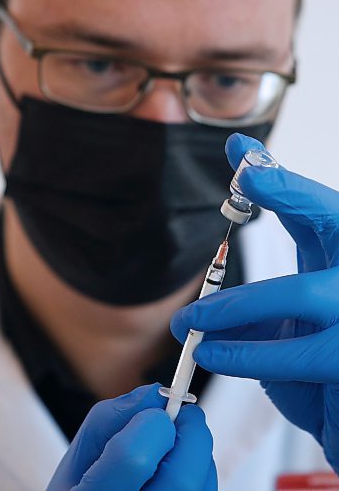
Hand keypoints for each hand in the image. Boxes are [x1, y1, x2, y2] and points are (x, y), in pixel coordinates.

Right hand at [47, 383, 216, 489]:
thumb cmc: (82, 487)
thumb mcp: (82, 451)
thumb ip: (112, 416)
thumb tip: (155, 395)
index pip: (135, 458)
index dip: (152, 423)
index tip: (155, 409)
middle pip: (182, 478)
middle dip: (190, 432)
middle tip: (182, 413)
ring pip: (201, 483)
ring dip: (196, 449)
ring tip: (174, 442)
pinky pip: (207, 490)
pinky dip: (201, 467)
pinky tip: (179, 464)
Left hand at [171, 133, 338, 474]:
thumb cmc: (314, 360)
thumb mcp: (280, 325)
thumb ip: (249, 310)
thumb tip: (196, 309)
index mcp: (338, 261)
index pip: (319, 209)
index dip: (281, 181)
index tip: (242, 153)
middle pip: (331, 221)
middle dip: (284, 199)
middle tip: (241, 182)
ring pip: (298, 292)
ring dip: (234, 304)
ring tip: (189, 322)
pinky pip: (295, 354)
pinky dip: (244, 353)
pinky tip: (211, 352)